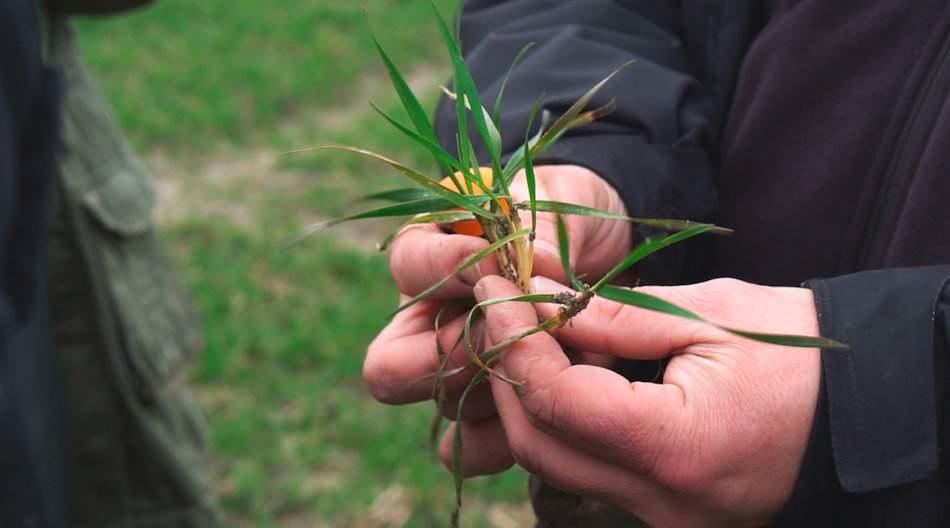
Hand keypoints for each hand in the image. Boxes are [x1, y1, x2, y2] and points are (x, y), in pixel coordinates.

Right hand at [364, 165, 630, 423]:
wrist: (610, 261)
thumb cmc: (569, 223)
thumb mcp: (562, 206)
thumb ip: (544, 229)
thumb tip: (535, 260)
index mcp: (430, 257)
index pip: (410, 265)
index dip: (451, 267)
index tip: (499, 265)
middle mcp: (427, 323)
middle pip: (391, 367)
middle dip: (454, 354)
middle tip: (508, 334)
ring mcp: (454, 375)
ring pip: (440, 407)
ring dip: (496, 390)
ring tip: (553, 362)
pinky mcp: (492, 415)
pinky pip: (472, 447)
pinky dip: (508, 437)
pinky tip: (551, 410)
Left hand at [453, 275, 820, 527]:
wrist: (864, 413)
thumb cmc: (801, 355)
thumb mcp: (710, 314)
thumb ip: (616, 316)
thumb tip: (539, 302)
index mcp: (678, 447)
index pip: (558, 401)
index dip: (515, 341)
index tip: (496, 288)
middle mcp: (663, 502)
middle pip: (540, 444)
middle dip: (508, 372)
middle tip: (501, 307)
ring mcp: (664, 517)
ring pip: (558, 462)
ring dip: (532, 395)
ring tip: (534, 330)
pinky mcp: (666, 512)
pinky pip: (591, 468)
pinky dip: (568, 418)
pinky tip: (571, 367)